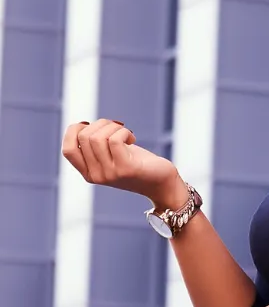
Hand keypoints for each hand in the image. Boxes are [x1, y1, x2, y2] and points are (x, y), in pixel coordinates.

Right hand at [62, 118, 183, 206]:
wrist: (161, 183)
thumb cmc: (137, 163)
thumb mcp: (111, 155)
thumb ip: (95, 145)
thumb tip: (82, 125)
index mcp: (88, 173)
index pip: (68, 150)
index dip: (74, 131)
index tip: (91, 126)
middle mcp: (96, 176)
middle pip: (84, 137)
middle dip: (100, 124)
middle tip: (116, 129)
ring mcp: (109, 174)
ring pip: (97, 137)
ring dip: (113, 126)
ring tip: (125, 133)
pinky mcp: (126, 169)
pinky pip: (114, 139)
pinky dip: (123, 131)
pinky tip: (132, 138)